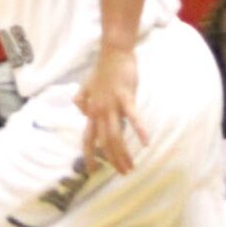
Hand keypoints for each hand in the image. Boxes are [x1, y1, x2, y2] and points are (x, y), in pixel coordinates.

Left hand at [74, 46, 147, 173]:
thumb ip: (81, 100)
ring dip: (123, 153)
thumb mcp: (86, 86)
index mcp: (91, 111)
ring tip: (131, 166)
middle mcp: (99, 111)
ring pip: (116, 135)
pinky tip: (145, 142)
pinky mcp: (126, 97)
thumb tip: (83, 112)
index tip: (91, 170)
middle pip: (104, 142)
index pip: (87, 138)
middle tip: (122, 173)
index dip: (89, 154)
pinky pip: (133, 116)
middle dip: (112, 160)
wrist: (112, 53)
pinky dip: (139, 129)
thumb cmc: (102, 70)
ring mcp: (112, 105)